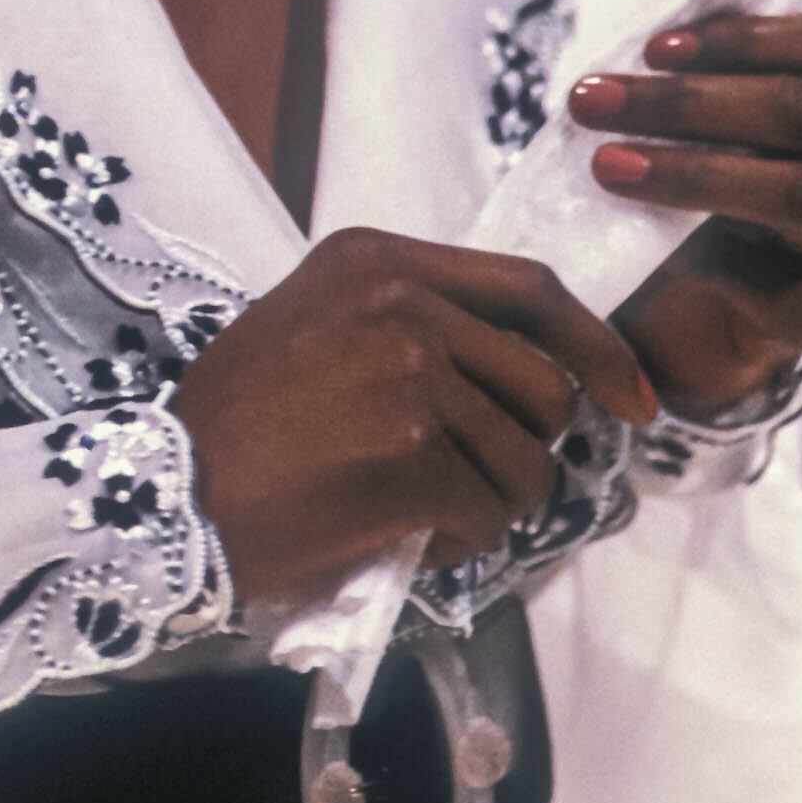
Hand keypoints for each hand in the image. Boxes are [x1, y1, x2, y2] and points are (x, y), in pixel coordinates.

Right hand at [169, 227, 655, 608]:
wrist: (172, 490)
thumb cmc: (238, 420)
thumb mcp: (314, 322)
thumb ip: (406, 319)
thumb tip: (521, 364)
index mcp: (376, 260)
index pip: (529, 288)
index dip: (595, 345)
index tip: (629, 395)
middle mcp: (400, 304)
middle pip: (543, 383)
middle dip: (531, 446)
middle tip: (477, 479)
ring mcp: (408, 379)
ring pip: (525, 461)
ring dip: (493, 503)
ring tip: (427, 511)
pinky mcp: (410, 458)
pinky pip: (486, 514)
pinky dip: (460, 542)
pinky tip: (406, 537)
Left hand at [571, 8, 801, 413]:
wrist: (675, 299)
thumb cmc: (683, 177)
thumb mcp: (681, 108)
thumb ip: (699, 48)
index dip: (746, 35)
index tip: (654, 47)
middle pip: (795, 110)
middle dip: (683, 101)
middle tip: (588, 99)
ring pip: (790, 187)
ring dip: (688, 169)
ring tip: (604, 164)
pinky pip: (782, 283)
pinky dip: (714, 261)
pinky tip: (652, 244)